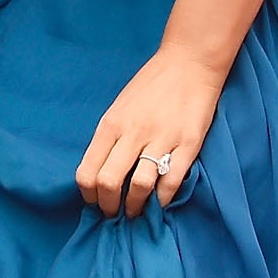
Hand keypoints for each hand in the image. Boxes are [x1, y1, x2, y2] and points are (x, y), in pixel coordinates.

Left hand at [74, 46, 224, 217]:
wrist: (189, 63)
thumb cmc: (150, 86)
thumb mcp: (119, 107)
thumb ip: (110, 137)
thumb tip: (99, 172)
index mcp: (111, 124)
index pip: (88, 171)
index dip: (88, 195)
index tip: (93, 202)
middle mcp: (133, 133)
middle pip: (110, 182)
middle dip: (108, 206)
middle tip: (112, 214)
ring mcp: (162, 139)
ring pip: (140, 186)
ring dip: (135, 206)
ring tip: (135, 212)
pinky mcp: (189, 144)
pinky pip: (172, 181)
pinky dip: (163, 199)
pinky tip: (159, 203)